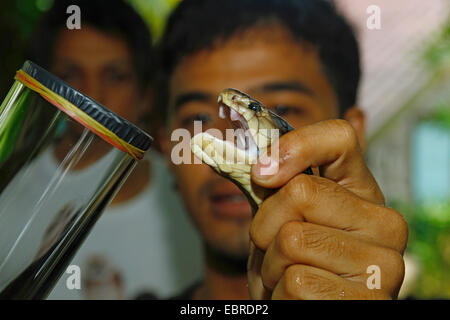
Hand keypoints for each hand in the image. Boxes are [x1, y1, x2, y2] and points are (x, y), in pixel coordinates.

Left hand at [247, 119, 407, 299]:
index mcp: (363, 193)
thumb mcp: (282, 217)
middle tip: (274, 247)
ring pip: (292, 240)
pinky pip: (295, 281)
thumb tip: (233, 143)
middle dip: (266, 224)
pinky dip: (279, 292)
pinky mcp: (367, 301)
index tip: (262, 173)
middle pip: (300, 192)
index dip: (294, 147)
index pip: (339, 138)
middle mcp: (385, 223)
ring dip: (270, 264)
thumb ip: (276, 181)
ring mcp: (383, 264)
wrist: (300, 309)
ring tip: (286, 275)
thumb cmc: (290, 262)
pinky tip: (296, 298)